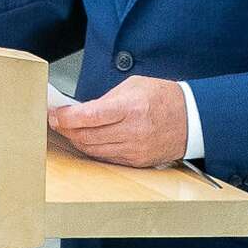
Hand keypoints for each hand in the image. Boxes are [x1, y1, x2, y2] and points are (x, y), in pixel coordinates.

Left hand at [48, 76, 187, 168]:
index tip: (54, 114)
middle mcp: (132, 131)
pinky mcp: (136, 162)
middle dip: (66, 129)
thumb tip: (81, 111)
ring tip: (69, 130)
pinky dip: (92, 149)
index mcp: (131, 107)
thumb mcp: (134, 86)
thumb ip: (106, 99)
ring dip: (76, 140)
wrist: (192, 118)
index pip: (89, 116)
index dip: (65, 117)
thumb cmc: (164, 98)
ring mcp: (134, 149)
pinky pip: (106, 157)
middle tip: (56, 121)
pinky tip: (87, 140)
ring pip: (93, 149)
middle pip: (86, 136)